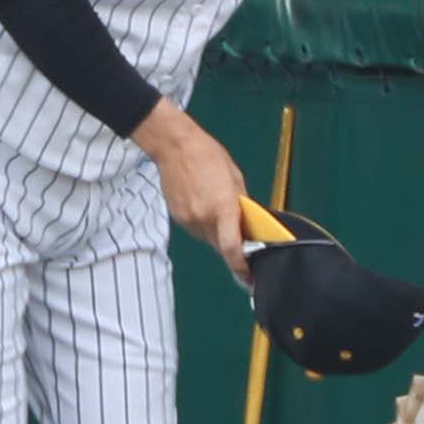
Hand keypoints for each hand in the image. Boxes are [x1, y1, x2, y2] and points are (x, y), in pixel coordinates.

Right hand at [140, 101, 250, 280]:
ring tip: (221, 213)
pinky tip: (206, 206)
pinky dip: (205, 224)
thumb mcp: (235, 179)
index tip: (248, 276)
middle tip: (244, 245)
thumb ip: (241, 205)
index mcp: (223, 208)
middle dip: (232, 249)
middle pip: (220, 246)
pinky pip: (196, 228)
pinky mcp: (177, 217)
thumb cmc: (211, 157)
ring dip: (218, 234)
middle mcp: (203, 218)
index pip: (231, 247)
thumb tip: (247, 225)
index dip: (240, 266)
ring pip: (208, 238)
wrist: (175, 147)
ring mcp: (188, 219)